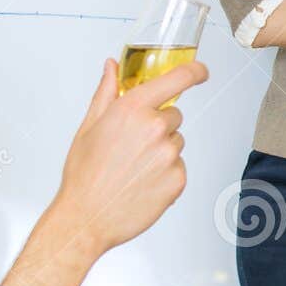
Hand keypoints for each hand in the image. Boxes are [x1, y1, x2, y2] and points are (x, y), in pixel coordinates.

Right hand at [52, 55, 208, 256]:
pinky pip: (179, 166)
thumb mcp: (89, 126)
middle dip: (157, 125)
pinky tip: (142, 182)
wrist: (87, 217)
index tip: (200, 71)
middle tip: (131, 146)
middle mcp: (155, 128)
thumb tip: (112, 68)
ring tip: (134, 167)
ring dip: (161, 150)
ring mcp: (169, 155)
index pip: (177, 79)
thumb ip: (107, 93)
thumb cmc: (84, 175)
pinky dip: (166, 172)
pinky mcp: (178, 178)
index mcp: (132, 109)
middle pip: (174, 115)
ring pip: (176, 142)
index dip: (194, 71)